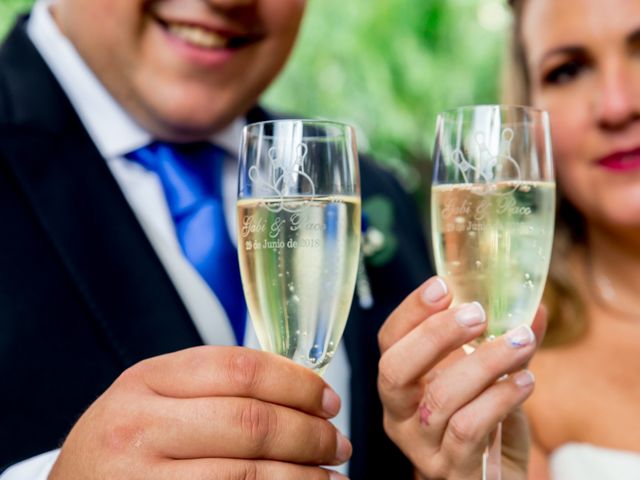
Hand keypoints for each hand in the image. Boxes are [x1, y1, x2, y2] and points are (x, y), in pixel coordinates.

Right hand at [49, 346, 350, 479]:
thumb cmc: (122, 444)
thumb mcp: (150, 397)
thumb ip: (210, 385)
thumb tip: (298, 389)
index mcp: (144, 381)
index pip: (239, 368)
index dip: (296, 383)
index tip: (327, 398)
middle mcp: (139, 428)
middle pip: (251, 422)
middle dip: (310, 432)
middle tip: (338, 442)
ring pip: (249, 474)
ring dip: (305, 476)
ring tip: (331, 476)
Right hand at [377, 277, 546, 479]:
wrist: (496, 477)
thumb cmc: (486, 423)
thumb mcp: (488, 378)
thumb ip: (503, 343)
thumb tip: (534, 308)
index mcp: (400, 384)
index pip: (389, 341)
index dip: (411, 312)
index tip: (442, 286)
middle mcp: (399, 414)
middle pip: (396, 369)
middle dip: (435, 335)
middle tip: (477, 314)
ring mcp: (421, 446)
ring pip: (439, 398)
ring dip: (485, 363)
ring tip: (521, 342)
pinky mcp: (451, 468)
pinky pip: (469, 428)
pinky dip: (499, 398)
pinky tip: (524, 381)